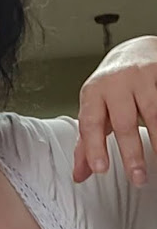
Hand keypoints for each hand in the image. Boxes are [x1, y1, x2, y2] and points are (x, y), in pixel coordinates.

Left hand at [73, 35, 156, 185]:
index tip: (101, 168)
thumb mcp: (95, 109)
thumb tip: (79, 174)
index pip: (90, 122)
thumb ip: (87, 141)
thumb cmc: (111, 87)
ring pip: (153, 112)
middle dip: (131, 152)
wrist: (133, 51)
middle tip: (137, 178)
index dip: (94, 146)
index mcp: (93, 93)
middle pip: (123, 121)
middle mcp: (115, 83)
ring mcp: (140, 78)